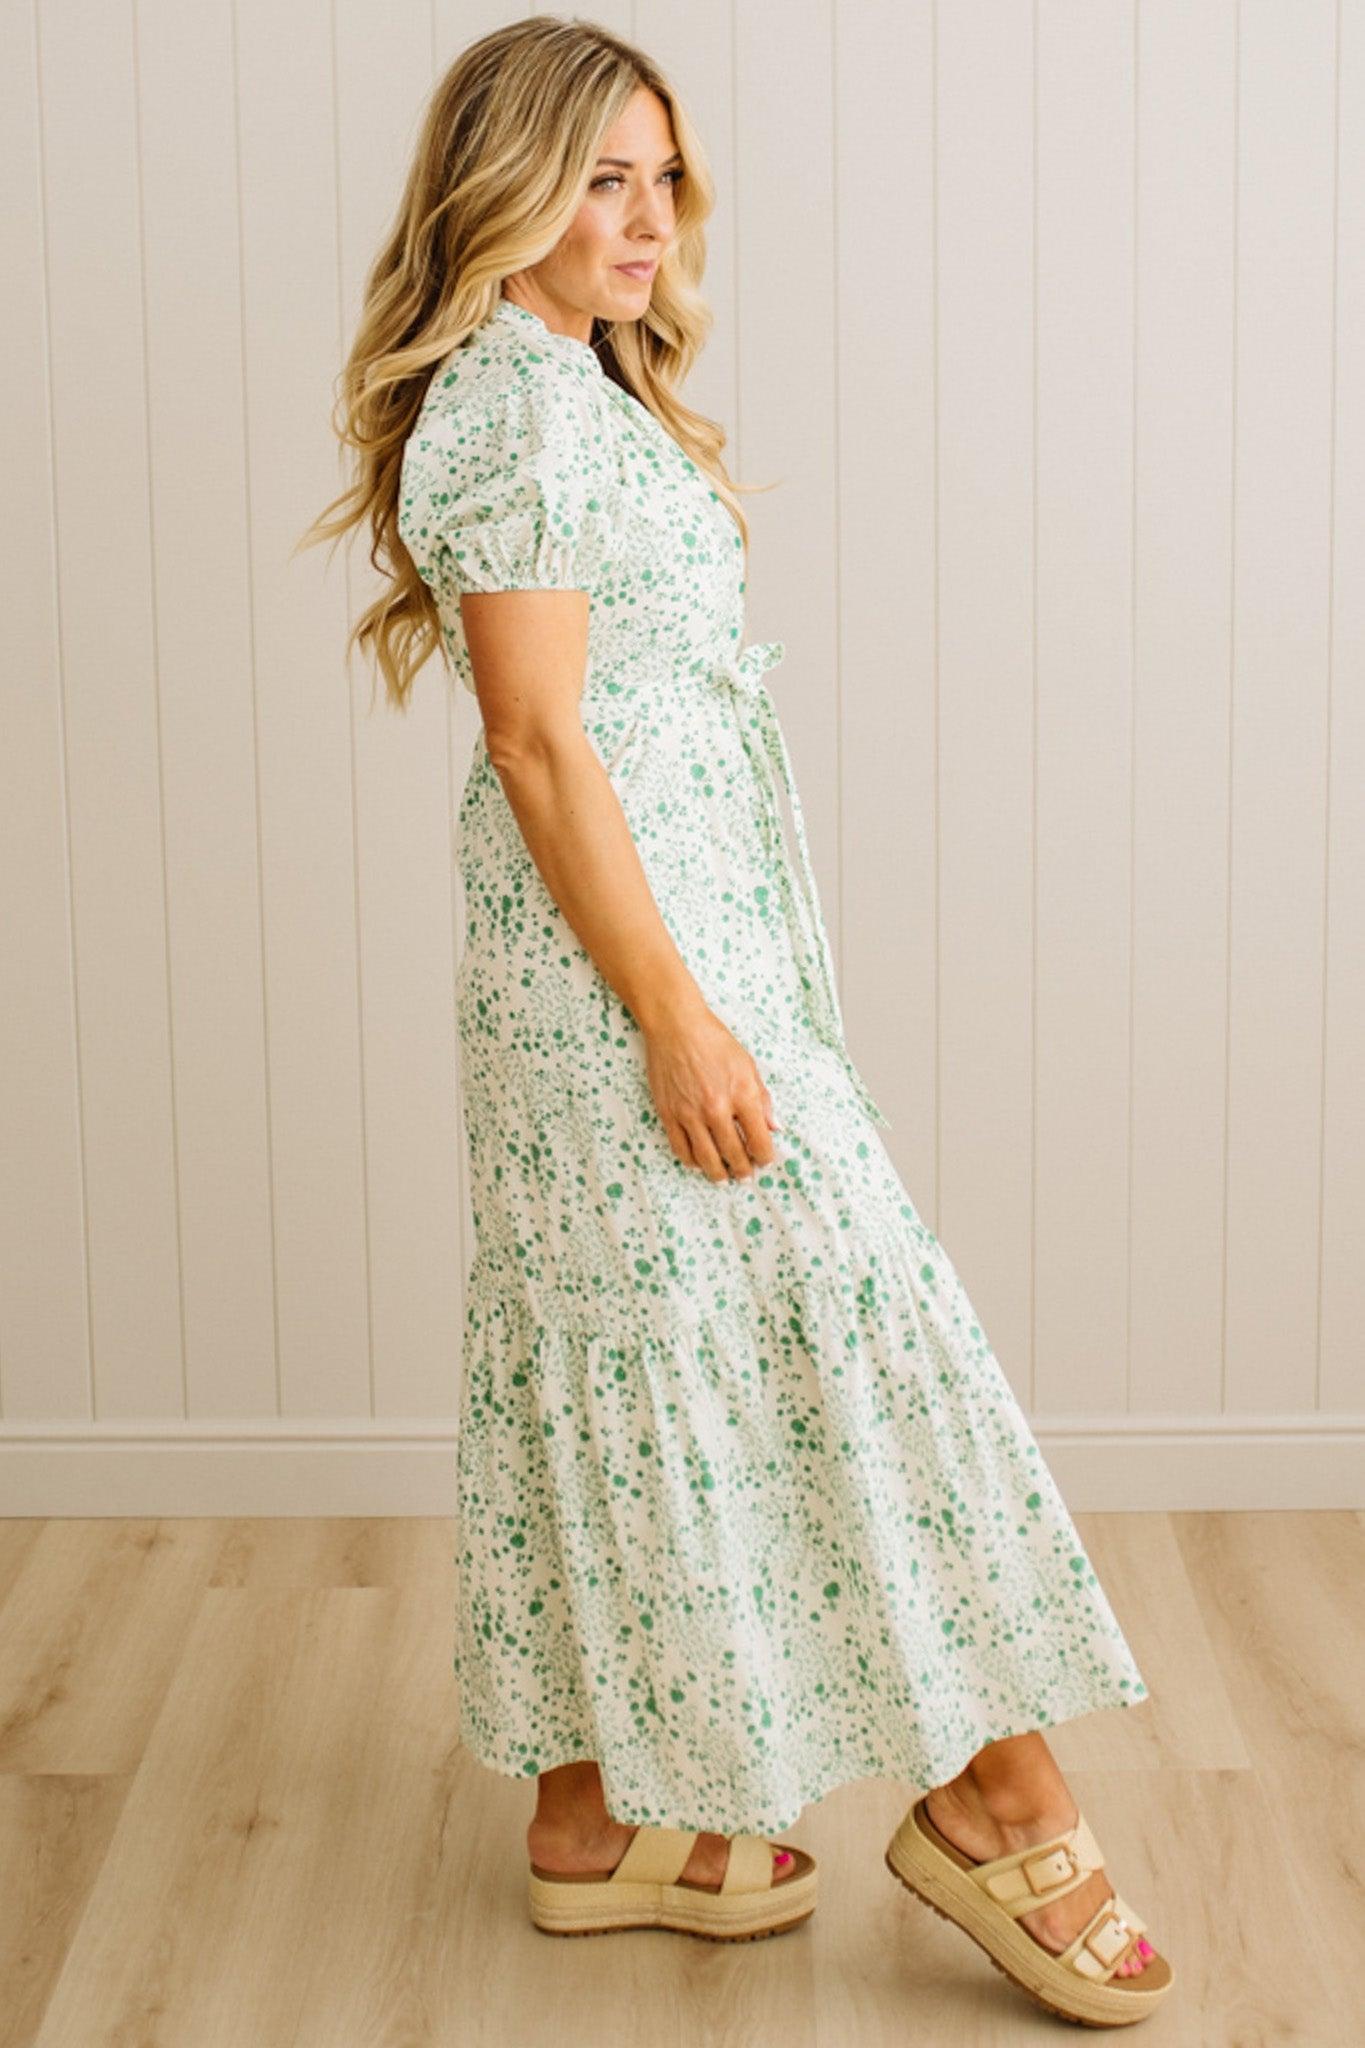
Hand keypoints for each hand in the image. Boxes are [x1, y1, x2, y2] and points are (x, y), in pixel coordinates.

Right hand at [643, 1004, 780, 1181]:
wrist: (676, 1027)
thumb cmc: (714, 1041)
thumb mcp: (748, 1065)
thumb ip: (762, 1099)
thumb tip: (773, 1128)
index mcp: (742, 1095)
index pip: (759, 1141)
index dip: (765, 1158)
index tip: (765, 1161)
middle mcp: (717, 1109)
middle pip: (734, 1155)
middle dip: (743, 1171)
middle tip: (745, 1175)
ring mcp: (690, 1114)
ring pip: (706, 1159)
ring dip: (718, 1174)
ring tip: (723, 1177)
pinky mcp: (668, 1114)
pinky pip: (681, 1149)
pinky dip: (692, 1161)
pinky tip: (699, 1162)